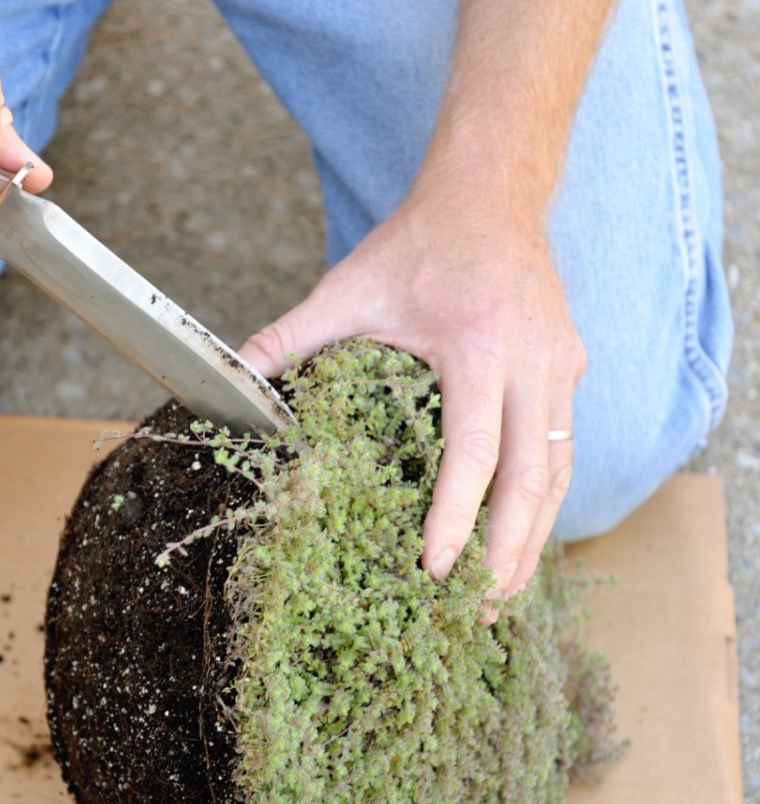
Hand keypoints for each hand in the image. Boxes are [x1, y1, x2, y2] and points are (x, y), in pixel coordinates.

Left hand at [237, 190, 585, 615]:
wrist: (490, 194)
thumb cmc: (418, 242)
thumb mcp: (347, 287)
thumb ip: (288, 338)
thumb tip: (232, 382)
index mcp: (478, 345)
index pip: (475, 450)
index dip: (457, 516)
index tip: (435, 569)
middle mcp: (533, 361)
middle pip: (534, 479)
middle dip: (508, 552)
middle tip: (478, 610)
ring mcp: (562, 366)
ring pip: (559, 473)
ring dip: (534, 538)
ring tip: (503, 593)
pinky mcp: (571, 370)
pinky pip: (562, 449)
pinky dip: (544, 500)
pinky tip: (521, 537)